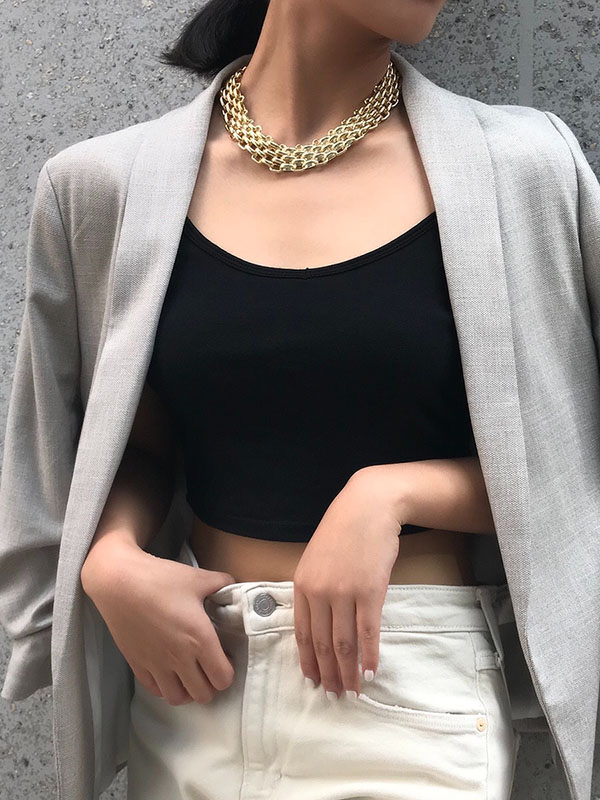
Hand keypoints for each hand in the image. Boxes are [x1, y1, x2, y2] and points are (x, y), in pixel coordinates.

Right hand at [81, 540, 235, 705]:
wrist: (119, 582)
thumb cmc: (161, 579)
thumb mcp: (198, 578)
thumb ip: (222, 584)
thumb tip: (234, 587)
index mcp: (200, 639)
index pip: (223, 678)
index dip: (228, 671)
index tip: (226, 656)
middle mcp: (180, 659)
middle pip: (203, 694)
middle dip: (211, 684)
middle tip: (210, 665)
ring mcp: (156, 665)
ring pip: (178, 698)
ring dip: (188, 690)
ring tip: (190, 673)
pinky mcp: (137, 665)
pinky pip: (155, 691)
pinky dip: (165, 687)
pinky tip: (168, 671)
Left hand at [292, 469, 403, 697]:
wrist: (367, 507)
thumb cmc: (342, 531)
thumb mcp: (316, 558)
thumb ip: (314, 588)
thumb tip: (318, 622)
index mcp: (302, 585)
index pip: (302, 633)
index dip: (309, 661)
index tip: (313, 681)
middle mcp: (319, 592)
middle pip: (323, 643)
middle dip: (328, 673)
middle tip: (334, 696)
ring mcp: (344, 592)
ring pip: (344, 642)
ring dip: (348, 671)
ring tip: (353, 691)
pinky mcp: (370, 591)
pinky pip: (368, 631)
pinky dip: (368, 655)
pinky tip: (370, 671)